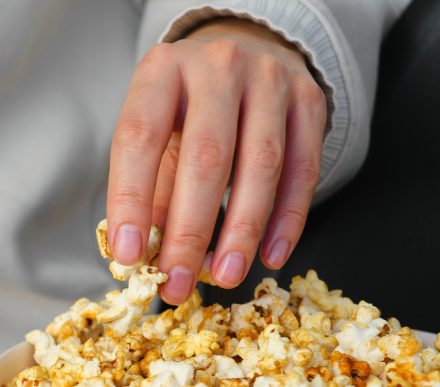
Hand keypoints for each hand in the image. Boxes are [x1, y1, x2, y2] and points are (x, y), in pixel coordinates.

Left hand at [106, 17, 326, 303]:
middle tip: (177, 283)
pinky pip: (303, 169)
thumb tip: (143, 258)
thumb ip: (150, 189)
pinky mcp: (311, 101)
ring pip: (261, 165)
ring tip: (224, 276)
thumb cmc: (187, 106)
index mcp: (161, 71)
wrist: (246, 50)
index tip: (129, 256)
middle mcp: (217, 67)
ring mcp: (269, 80)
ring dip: (241, 232)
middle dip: (190, 231)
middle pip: (206, 157)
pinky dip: (288, 219)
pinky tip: (271, 256)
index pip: (139, 139)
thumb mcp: (157, 132)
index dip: (131, 201)